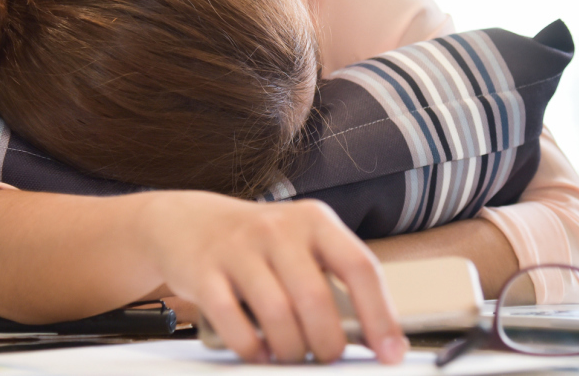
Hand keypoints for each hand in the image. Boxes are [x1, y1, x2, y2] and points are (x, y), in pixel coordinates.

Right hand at [133, 191, 407, 363]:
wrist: (188, 224)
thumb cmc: (258, 243)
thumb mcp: (303, 246)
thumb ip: (339, 283)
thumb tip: (382, 338)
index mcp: (315, 221)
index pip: (360, 268)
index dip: (380, 316)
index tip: (390, 352)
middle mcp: (279, 230)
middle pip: (316, 299)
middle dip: (327, 343)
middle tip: (326, 357)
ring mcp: (238, 249)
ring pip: (277, 315)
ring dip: (290, 350)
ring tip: (292, 355)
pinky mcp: (204, 273)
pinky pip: (233, 321)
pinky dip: (251, 347)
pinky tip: (258, 352)